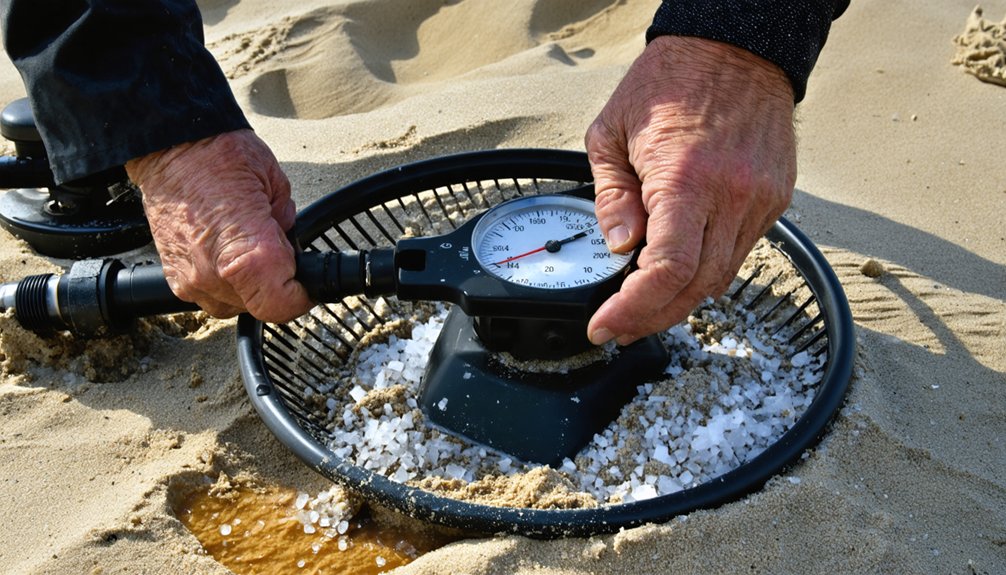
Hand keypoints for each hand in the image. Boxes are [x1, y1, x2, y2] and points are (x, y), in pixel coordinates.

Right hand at [126, 129, 311, 322]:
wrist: (169, 145)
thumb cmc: (219, 156)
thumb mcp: (275, 184)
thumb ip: (286, 225)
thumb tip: (288, 245)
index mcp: (247, 254)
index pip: (283, 306)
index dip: (300, 296)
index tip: (305, 282)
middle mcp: (215, 274)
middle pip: (261, 306)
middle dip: (275, 284)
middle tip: (275, 251)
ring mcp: (191, 279)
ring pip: (236, 305)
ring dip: (249, 286)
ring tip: (246, 247)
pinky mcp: (174, 277)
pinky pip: (210, 295)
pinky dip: (223, 280)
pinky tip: (224, 250)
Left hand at [585, 36, 796, 344]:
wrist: (734, 47)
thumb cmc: (670, 82)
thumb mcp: (611, 132)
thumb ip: (612, 197)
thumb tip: (620, 248)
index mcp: (686, 178)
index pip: (666, 270)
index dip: (634, 309)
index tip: (606, 325)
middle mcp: (731, 195)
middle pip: (696, 287)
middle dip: (652, 317)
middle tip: (618, 326)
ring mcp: (760, 200)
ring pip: (722, 277)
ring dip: (680, 301)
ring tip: (643, 307)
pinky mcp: (775, 200)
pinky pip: (739, 252)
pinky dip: (707, 272)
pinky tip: (680, 273)